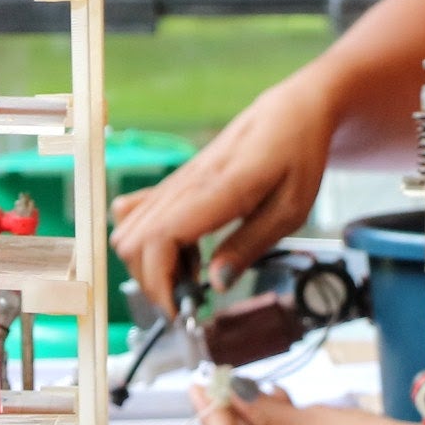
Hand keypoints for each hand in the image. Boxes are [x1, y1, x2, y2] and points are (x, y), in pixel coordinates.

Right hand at [109, 68, 336, 313]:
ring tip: (191, 275)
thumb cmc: (297, 157)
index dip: (160, 283)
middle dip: (152, 282)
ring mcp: (175, 181)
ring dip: (149, 265)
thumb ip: (250, 245)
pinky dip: (149, 243)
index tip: (182, 311)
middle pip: (132, 241)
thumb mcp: (292, 209)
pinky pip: (137, 215)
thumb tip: (215, 283)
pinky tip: (184, 251)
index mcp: (218, 188)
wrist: (289, 113)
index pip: (159, 238)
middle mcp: (185, 183)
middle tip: (190, 299)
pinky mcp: (173, 183)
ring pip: (127, 230)